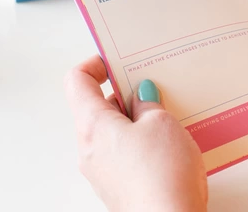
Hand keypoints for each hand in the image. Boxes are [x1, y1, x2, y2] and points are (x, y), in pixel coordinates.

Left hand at [65, 56, 206, 211]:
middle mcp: (90, 150)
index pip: (77, 82)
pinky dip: (143, 142)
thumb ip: (147, 103)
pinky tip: (170, 144)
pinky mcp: (120, 188)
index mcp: (92, 126)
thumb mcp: (161, 122)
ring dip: (138, 119)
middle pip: (98, 107)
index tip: (118, 59)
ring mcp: (104, 172)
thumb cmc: (161, 177)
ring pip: (114, 132)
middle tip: (153, 85)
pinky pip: (126, 153)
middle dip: (125, 93)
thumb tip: (141, 96)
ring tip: (169, 115)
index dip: (96, 64)